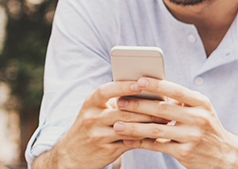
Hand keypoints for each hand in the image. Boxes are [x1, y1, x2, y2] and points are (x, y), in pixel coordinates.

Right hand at [41, 80, 168, 167]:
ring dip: (150, 123)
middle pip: (123, 111)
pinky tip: (157, 134)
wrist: (71, 155)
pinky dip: (145, 138)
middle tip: (167, 105)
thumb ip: (115, 103)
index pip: (105, 91)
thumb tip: (148, 92)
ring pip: (129, 127)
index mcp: (90, 104)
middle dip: (147, 108)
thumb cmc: (91, 128)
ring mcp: (98, 136)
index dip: (122, 86)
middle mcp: (91, 119)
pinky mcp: (106, 151)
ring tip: (166, 119)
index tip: (140, 82)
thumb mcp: (95, 112)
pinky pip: (131, 142)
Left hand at [112, 78, 237, 168]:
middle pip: (162, 109)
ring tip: (117, 124)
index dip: (157, 85)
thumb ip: (182, 102)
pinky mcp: (185, 153)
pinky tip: (127, 141)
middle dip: (138, 105)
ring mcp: (192, 136)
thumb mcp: (202, 112)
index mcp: (202, 104)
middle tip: (119, 102)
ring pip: (156, 129)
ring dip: (134, 126)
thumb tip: (152, 89)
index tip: (138, 80)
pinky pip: (157, 146)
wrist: (225, 157)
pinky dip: (140, 143)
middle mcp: (199, 118)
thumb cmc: (207, 130)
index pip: (177, 90)